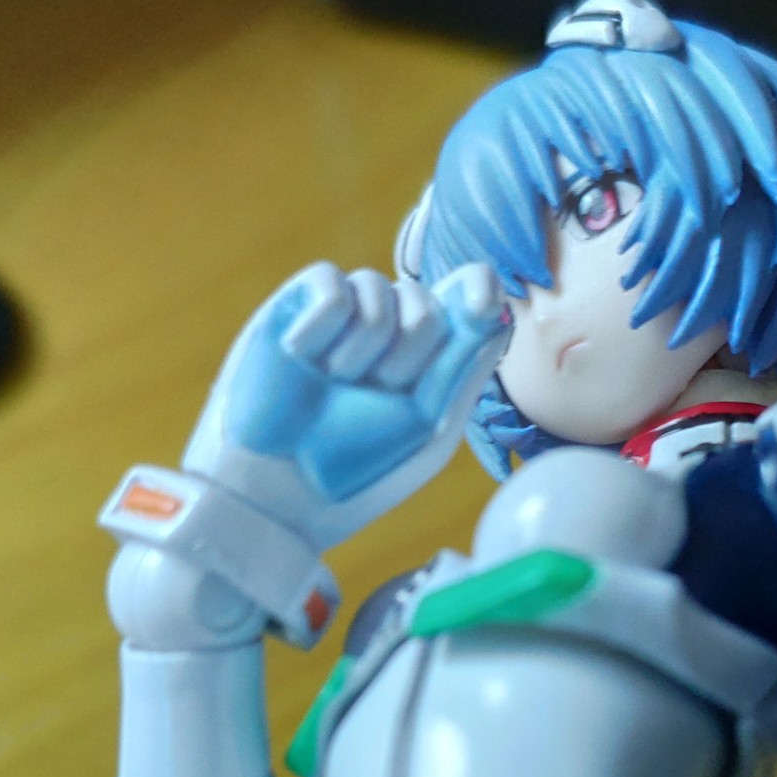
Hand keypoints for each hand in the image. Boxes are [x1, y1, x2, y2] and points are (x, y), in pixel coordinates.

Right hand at [215, 261, 505, 513]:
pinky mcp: (295, 305)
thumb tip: (498, 307)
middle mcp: (389, 331)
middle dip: (408, 354)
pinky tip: (302, 356)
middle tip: (373, 394)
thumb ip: (465, 364)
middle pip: (426, 300)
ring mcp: (342, 317)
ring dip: (363, 346)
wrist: (278, 491)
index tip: (480, 304)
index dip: (479, 287)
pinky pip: (332, 285)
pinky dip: (323, 322)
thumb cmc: (360, 468)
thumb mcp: (428, 424)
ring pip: (378, 289)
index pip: (466, 299)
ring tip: (333, 383)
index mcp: (430, 359)